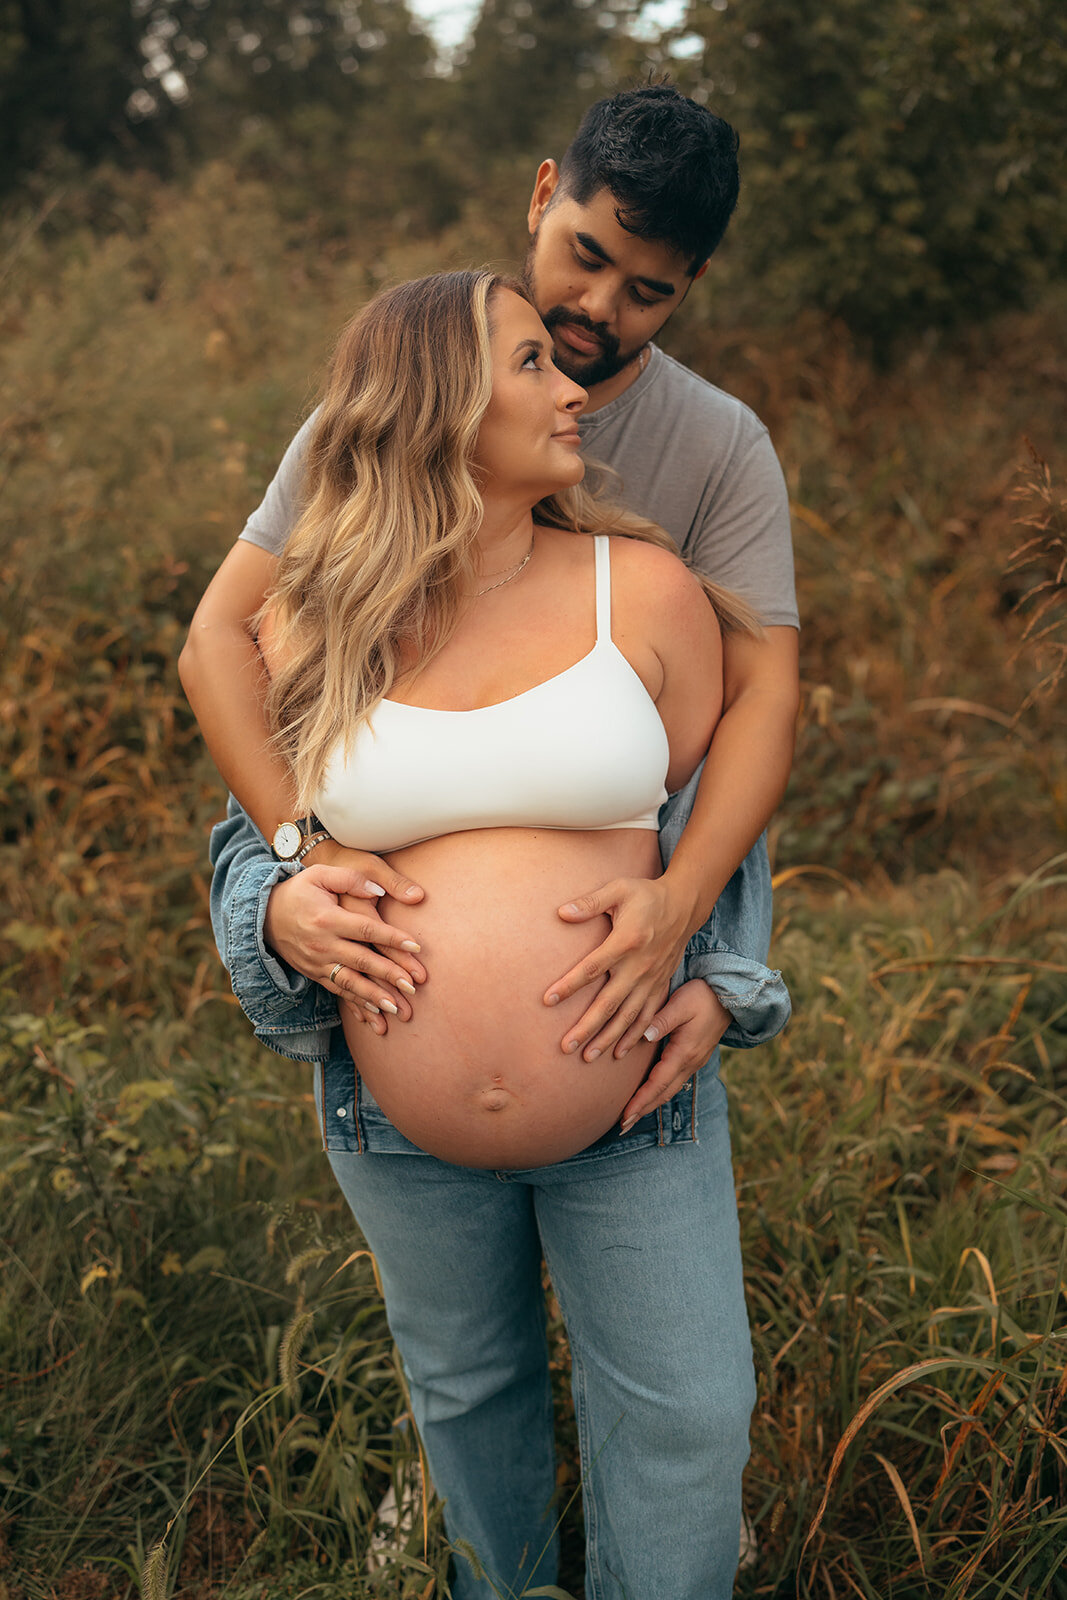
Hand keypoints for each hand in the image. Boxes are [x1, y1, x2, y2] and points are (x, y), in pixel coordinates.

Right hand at [263, 862, 426, 1035]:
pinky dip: (357, 1003)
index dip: (391, 938)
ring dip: (374, 997)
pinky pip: (338, 992)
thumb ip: (351, 879)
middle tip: (413, 986)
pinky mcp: (313, 974)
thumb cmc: (299, 890)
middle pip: (361, 961)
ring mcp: (316, 963)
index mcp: (327, 918)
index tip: (415, 946)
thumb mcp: (320, 875)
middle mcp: (321, 944)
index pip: (365, 929)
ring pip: (350, 983)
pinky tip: (375, 1013)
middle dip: (388, 975)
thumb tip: (379, 890)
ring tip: (397, 1007)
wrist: (263, 915)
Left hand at [545, 876, 695, 1061]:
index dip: (569, 985)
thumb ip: (590, 902)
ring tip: (587, 1057)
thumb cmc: (645, 895)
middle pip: (609, 1002)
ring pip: (627, 1016)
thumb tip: (561, 913)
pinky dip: (634, 1036)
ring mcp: (651, 980)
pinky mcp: (660, 986)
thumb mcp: (618, 889)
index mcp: (626, 941)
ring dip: (607, 1038)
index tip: (547, 1000)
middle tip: (565, 1046)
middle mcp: (639, 966)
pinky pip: (647, 1017)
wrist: (684, 905)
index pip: (592, 968)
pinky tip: (619, 1052)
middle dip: (586, 1027)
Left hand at [618, 980, 731, 1133]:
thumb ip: (662, 1020)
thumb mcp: (681, 1003)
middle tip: (622, 1126)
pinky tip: (651, 1093)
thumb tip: (645, 1036)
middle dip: (642, 1110)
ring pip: (670, 1090)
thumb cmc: (703, 996)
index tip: (624, 1115)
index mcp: (684, 1053)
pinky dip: (660, 1092)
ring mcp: (694, 1061)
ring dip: (651, 1104)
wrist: (729, 996)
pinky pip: (675, 1081)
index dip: (640, 1101)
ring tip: (633, 1115)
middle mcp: (690, 1062)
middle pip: (663, 1094)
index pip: (658, 1083)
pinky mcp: (694, 1057)